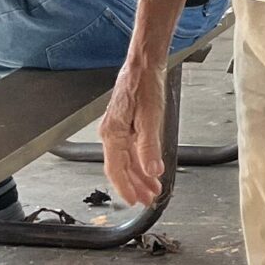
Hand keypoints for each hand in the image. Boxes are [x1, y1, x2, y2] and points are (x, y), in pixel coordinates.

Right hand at [101, 55, 168, 205]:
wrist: (144, 64)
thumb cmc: (145, 84)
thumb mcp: (151, 117)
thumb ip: (150, 146)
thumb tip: (152, 170)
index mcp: (113, 133)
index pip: (116, 169)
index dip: (126, 187)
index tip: (135, 201)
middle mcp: (111, 133)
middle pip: (120, 167)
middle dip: (134, 185)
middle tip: (148, 199)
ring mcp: (118, 129)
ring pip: (126, 160)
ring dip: (138, 176)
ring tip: (152, 189)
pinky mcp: (126, 124)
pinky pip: (130, 150)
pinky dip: (140, 162)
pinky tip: (149, 169)